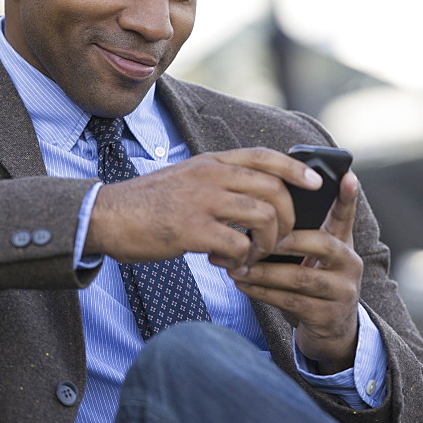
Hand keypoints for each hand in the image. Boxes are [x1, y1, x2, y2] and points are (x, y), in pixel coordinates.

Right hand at [85, 147, 322, 269]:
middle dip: (287, 219)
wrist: (105, 216)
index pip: (265, 156)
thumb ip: (219, 181)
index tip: (317, 184)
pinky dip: (242, 260)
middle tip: (278, 240)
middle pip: (273, 190)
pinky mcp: (190, 230)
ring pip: (262, 217)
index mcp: (212, 162)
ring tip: (252, 255)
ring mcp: (202, 202)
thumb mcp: (188, 178)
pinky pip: (237, 245)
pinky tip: (229, 266)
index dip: (296, 169)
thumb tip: (255, 196)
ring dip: (267, 243)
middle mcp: (211, 176)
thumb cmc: (149, 203)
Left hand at [229, 171, 362, 374]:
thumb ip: (301, 233)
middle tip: (253, 236)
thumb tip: (263, 208)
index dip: (348, 196)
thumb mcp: (314, 256)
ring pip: (300, 277)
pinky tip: (243, 284)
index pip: (346, 214)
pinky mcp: (328, 316)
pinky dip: (262, 292)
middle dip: (285, 240)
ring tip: (235, 265)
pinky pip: (291, 301)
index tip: (347, 176)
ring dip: (263, 272)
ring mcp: (342, 291)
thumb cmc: (313, 282)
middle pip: (322, 244)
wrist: (330, 330)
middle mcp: (350, 264)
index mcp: (344, 243)